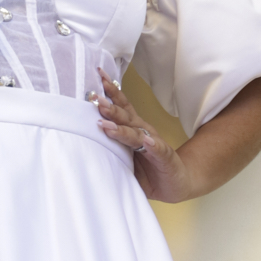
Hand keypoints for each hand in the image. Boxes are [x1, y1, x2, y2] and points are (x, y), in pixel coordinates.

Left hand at [95, 71, 195, 202]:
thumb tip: (83, 142)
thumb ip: (109, 148)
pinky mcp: (165, 158)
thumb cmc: (148, 170)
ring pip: (136, 132)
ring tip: (109, 125)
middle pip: (125, 116)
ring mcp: (154, 144)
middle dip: (110, 108)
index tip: (98, 77)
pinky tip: (147, 142)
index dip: (110, 93)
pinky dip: (153, 145)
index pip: (120, 107)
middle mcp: (143, 132)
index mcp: (133, 129)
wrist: (176, 183)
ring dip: (123, 127)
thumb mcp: (125, 158)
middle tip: (96, 101)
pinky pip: (158, 150)